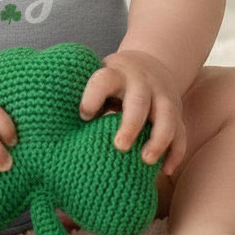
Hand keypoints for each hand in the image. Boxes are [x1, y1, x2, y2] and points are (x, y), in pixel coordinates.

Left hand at [78, 50, 185, 175]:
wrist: (148, 64)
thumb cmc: (111, 82)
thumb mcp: (97, 80)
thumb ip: (84, 100)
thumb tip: (53, 134)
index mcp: (115, 73)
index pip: (104, 80)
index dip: (93, 96)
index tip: (83, 115)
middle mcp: (141, 82)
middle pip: (139, 100)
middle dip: (131, 123)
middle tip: (119, 146)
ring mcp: (162, 96)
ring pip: (167, 115)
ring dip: (157, 139)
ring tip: (145, 161)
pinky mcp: (177, 112)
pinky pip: (181, 132)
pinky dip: (175, 152)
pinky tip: (166, 170)